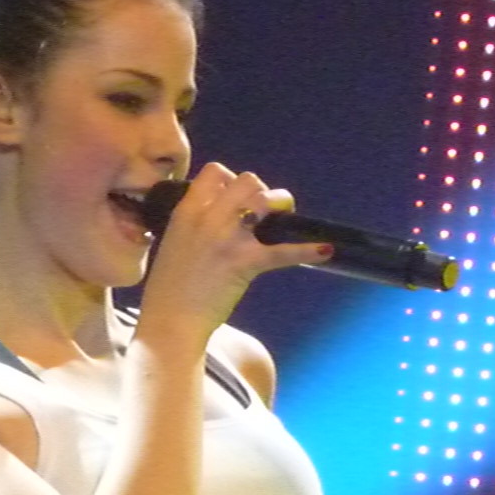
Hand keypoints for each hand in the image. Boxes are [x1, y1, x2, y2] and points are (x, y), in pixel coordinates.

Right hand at [136, 163, 330, 341]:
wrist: (169, 322)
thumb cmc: (169, 291)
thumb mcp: (174, 244)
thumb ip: (194, 226)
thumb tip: (219, 219)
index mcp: (186, 211)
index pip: (216, 172)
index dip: (231, 180)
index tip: (236, 199)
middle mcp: (206, 218)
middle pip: (247, 180)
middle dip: (261, 192)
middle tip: (264, 213)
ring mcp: (226, 239)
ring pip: (264, 200)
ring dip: (281, 206)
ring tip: (287, 220)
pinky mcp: (244, 262)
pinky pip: (281, 251)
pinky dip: (306, 250)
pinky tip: (325, 250)